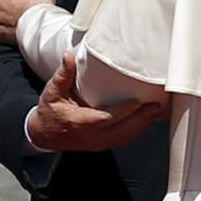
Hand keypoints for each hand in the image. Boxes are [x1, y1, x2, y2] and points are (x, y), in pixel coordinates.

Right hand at [28, 52, 163, 151]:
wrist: (44, 135)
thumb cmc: (50, 112)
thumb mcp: (52, 92)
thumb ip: (63, 74)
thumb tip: (68, 56)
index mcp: (78, 122)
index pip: (105, 118)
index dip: (123, 112)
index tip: (139, 101)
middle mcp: (90, 136)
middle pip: (120, 130)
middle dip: (140, 118)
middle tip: (156, 104)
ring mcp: (97, 142)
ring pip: (124, 137)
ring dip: (142, 124)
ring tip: (157, 109)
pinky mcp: (102, 144)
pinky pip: (122, 139)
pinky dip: (136, 130)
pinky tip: (147, 119)